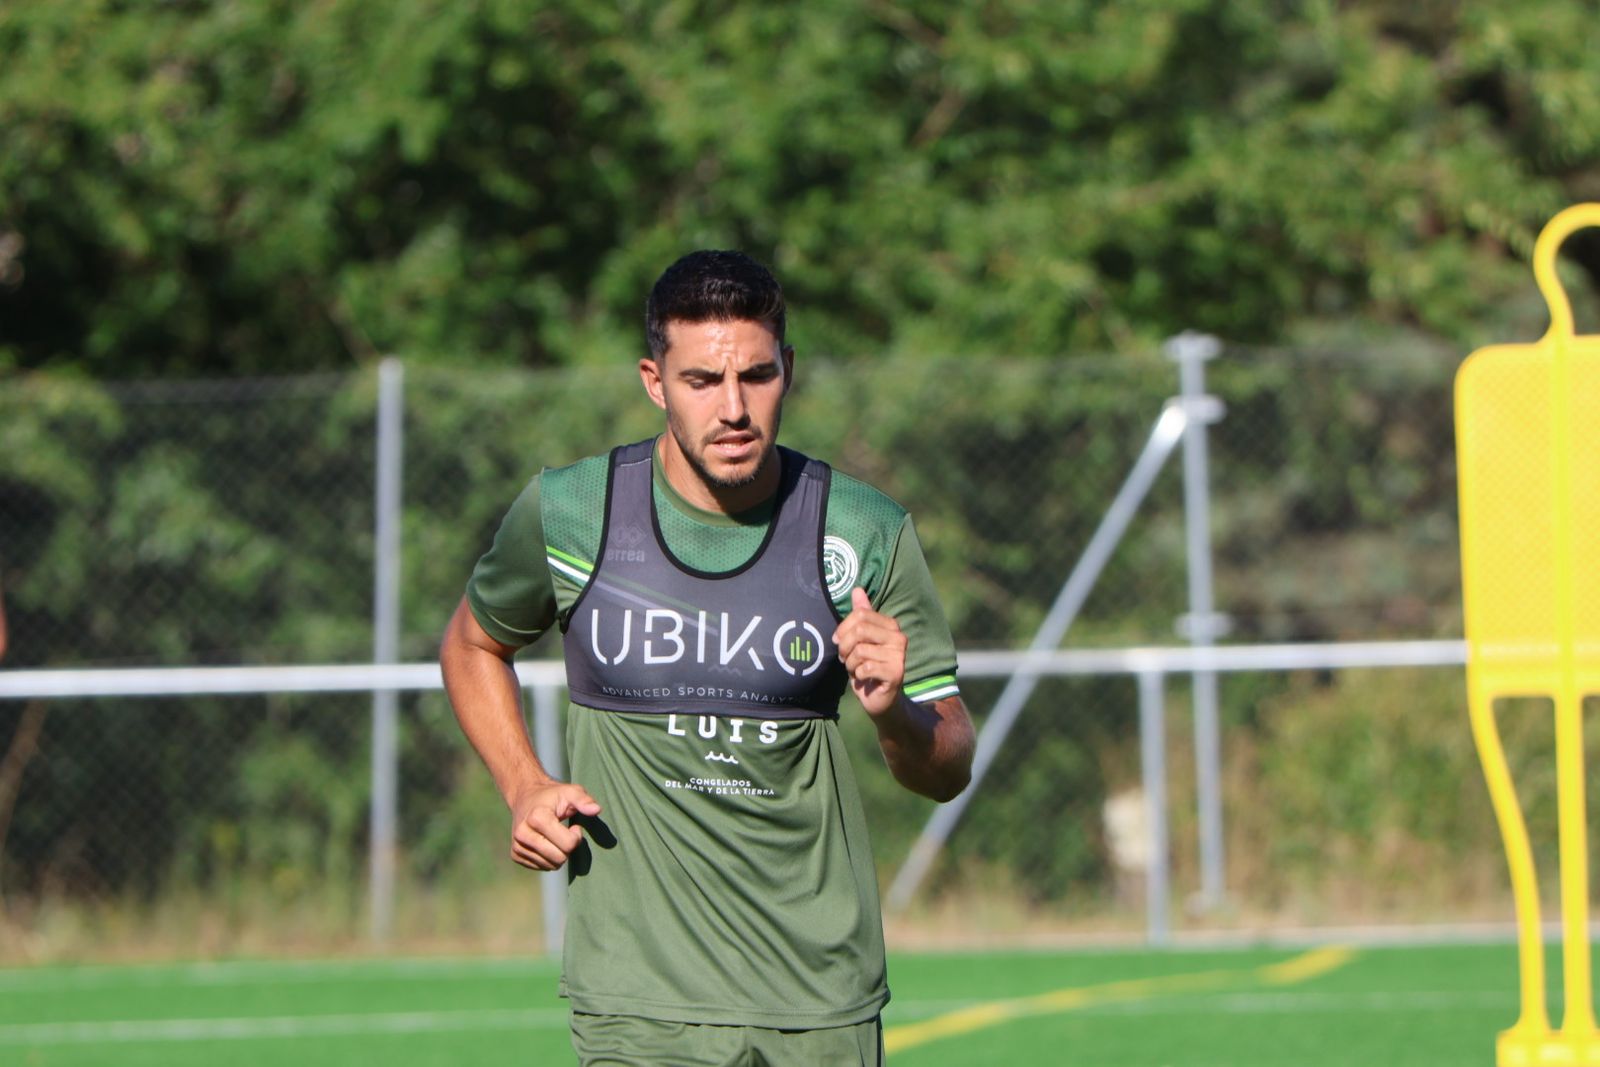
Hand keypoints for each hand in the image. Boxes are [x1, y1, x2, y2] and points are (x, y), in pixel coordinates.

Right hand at [508, 782, 601, 870]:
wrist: (525, 798)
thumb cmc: (552, 796)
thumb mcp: (571, 792)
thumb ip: (584, 800)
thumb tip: (597, 810)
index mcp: (537, 817)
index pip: (568, 844)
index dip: (576, 836)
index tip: (574, 826)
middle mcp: (523, 833)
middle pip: (560, 858)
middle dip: (568, 848)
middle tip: (565, 833)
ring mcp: (518, 846)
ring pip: (551, 866)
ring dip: (559, 854)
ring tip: (554, 837)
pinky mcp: (516, 855)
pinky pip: (542, 867)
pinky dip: (549, 858)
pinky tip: (546, 843)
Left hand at [833, 587, 906, 716]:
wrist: (879, 698)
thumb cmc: (868, 666)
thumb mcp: (860, 639)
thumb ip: (861, 615)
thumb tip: (857, 589)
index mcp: (890, 625)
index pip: (861, 614)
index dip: (843, 629)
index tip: (839, 642)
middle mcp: (898, 637)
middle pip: (860, 630)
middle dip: (845, 647)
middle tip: (845, 658)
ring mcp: (899, 655)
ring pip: (860, 650)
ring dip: (851, 664)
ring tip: (856, 670)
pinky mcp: (896, 673)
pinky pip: (866, 667)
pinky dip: (858, 675)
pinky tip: (864, 678)